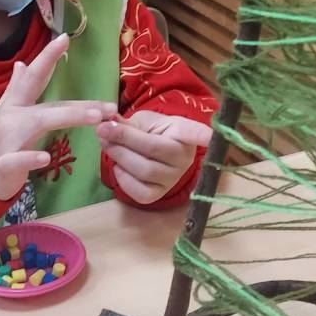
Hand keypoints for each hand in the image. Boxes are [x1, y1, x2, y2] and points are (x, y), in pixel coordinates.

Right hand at [0, 33, 118, 200]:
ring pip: (39, 124)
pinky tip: (45, 158)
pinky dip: (30, 159)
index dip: (47, 56)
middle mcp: (12, 118)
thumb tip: (21, 63)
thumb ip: (15, 89)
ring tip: (95, 118)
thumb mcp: (3, 112)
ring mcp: (7, 140)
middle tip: (109, 107)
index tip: (65, 37)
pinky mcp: (4, 165)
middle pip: (49, 106)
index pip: (34, 77)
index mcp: (14, 105)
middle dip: (78, 104)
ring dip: (68, 118)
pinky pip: (18, 160)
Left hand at [96, 110, 211, 205]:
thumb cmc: (153, 130)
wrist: (155, 149)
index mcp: (184, 132)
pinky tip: (119, 167)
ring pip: (143, 170)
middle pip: (153, 149)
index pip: (196, 133)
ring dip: (118, 156)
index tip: (211, 136)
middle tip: (103, 129)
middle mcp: (184, 158)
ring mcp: (173, 179)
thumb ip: (128, 123)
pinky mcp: (159, 194)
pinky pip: (139, 191)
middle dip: (123, 139)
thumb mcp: (144, 120)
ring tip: (106, 144)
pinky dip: (122, 178)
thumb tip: (108, 123)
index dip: (203, 136)